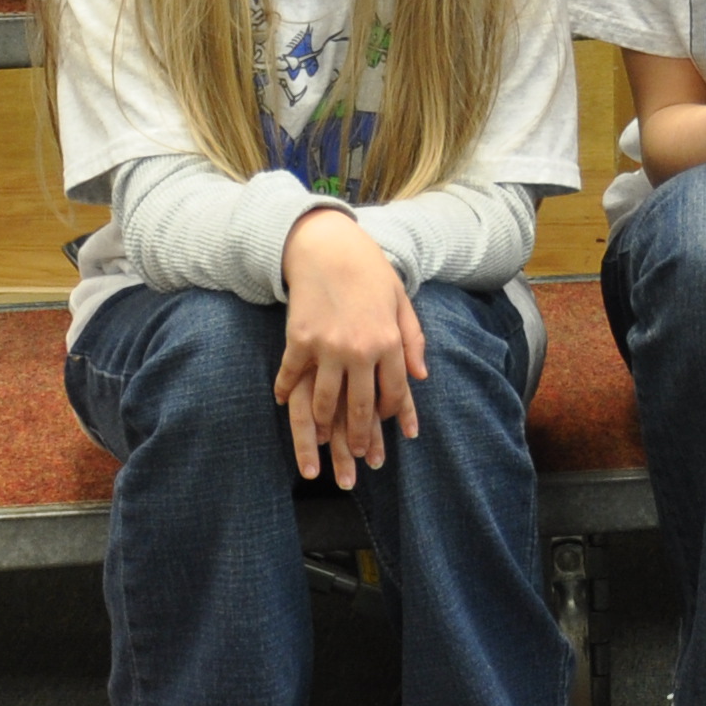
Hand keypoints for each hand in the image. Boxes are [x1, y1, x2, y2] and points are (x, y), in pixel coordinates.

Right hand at [273, 209, 425, 488]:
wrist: (329, 246)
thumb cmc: (370, 272)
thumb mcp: (401, 302)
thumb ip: (413, 340)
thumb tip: (422, 376)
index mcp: (389, 341)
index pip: (395, 392)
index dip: (393, 417)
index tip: (390, 435)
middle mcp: (360, 350)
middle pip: (361, 407)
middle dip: (360, 439)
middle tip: (358, 459)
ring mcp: (327, 347)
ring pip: (325, 402)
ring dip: (323, 428)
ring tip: (322, 443)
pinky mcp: (298, 341)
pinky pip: (291, 377)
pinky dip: (285, 393)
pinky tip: (283, 403)